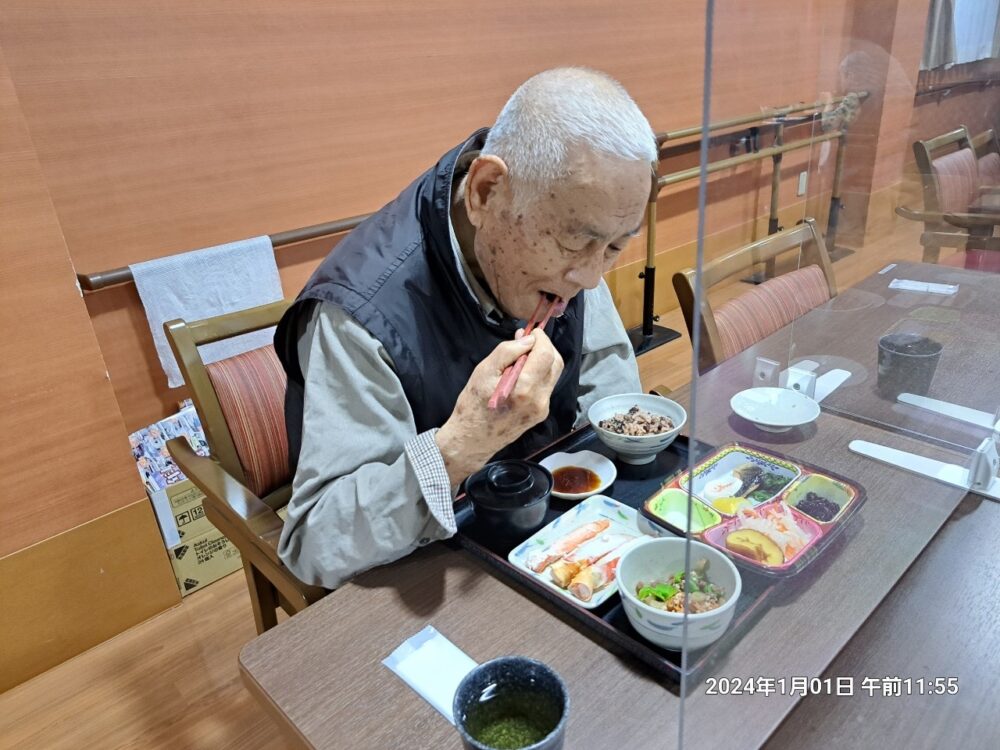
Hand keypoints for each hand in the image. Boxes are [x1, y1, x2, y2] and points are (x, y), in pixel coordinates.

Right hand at [435, 329, 563, 486]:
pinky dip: (538, 375)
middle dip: (545, 348)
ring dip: (543, 361)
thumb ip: (507, 352)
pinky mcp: (541, 414)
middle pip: (556, 363)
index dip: (541, 339)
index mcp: (524, 388)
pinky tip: (521, 375)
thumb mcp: (484, 372)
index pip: (546, 354)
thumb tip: (527, 340)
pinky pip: (546, 387)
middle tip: (527, 342)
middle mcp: (539, 400)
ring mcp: (542, 409)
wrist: (472, 440)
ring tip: (522, 357)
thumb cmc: (473, 406)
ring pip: (553, 375)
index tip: (531, 332)